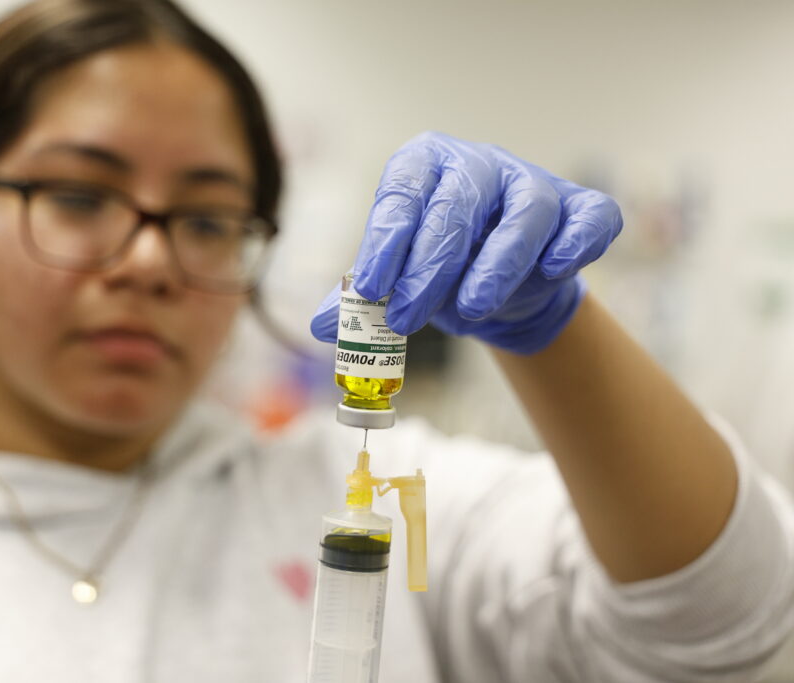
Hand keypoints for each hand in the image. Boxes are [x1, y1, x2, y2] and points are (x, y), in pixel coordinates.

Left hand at [310, 132, 622, 353]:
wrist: (498, 291)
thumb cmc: (438, 274)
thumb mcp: (394, 282)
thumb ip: (359, 300)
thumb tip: (322, 328)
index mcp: (424, 166)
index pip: (402, 193)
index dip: (385, 239)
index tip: (370, 284)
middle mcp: (478, 164)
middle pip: (457, 202)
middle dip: (431, 264)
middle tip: (407, 316)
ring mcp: (532, 182)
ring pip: (524, 212)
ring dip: (497, 263)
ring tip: (469, 309)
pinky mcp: (579, 208)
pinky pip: (588, 217)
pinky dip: (575, 243)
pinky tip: (555, 270)